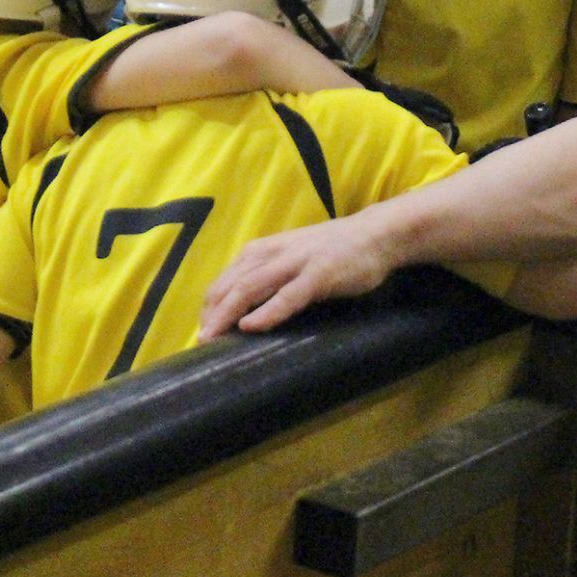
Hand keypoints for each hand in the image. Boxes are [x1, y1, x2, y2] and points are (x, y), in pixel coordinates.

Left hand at [199, 213, 395, 339]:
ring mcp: (296, 262)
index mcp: (262, 250)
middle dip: (211, 314)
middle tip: (200, 343)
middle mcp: (273, 252)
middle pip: (230, 284)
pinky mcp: (319, 274)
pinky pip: (288, 295)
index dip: (209, 307)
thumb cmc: (333, 251)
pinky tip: (252, 326)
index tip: (202, 332)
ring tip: (214, 337)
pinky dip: (268, 311)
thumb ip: (269, 276)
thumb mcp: (292, 258)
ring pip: (251, 287)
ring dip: (228, 314)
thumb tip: (244, 309)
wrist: (375, 234)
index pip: (225, 280)